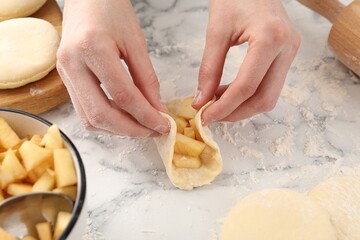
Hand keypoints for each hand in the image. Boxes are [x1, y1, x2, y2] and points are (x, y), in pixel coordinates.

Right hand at [57, 0, 168, 136]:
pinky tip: (124, 117)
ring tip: (141, 126)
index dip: (146, 116)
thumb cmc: (112, 10)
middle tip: (153, 131)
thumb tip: (158, 110)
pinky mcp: (65, 79)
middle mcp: (72, 65)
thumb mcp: (136, 41)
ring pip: (89, 119)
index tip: (164, 125)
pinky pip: (84, 111)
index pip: (123, 96)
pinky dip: (106, 121)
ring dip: (118, 129)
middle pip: (101, 115)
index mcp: (92, 49)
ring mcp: (64, 74)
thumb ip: (147, 79)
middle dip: (131, 130)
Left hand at [192, 0, 300, 123]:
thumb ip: (208, 69)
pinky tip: (228, 92)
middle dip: (235, 112)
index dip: (224, 107)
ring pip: (269, 96)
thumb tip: (201, 101)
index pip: (247, 86)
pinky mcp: (287, 54)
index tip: (205, 117)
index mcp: (271, 38)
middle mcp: (287, 48)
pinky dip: (248, 95)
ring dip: (242, 106)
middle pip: (264, 98)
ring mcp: (290, 52)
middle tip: (211, 115)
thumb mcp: (216, 31)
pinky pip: (269, 85)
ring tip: (216, 102)